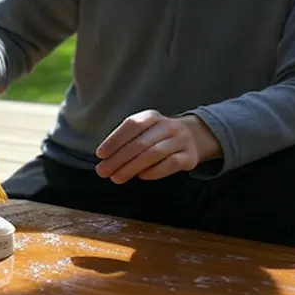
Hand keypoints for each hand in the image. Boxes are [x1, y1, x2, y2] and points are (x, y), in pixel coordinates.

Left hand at [95, 110, 221, 183]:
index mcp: (152, 116)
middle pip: (140, 142)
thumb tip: (105, 158)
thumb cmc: (158, 136)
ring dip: (132, 167)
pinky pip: (170, 164)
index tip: (100, 154)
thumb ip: (128, 140)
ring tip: (117, 178)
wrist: (193, 137)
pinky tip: (141, 176)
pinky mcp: (189, 157)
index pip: (132, 125)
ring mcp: (180, 141)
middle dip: (119, 159)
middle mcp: (167, 126)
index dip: (115, 139)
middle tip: (103, 172)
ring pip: (154, 154)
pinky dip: (153, 171)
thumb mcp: (145, 130)